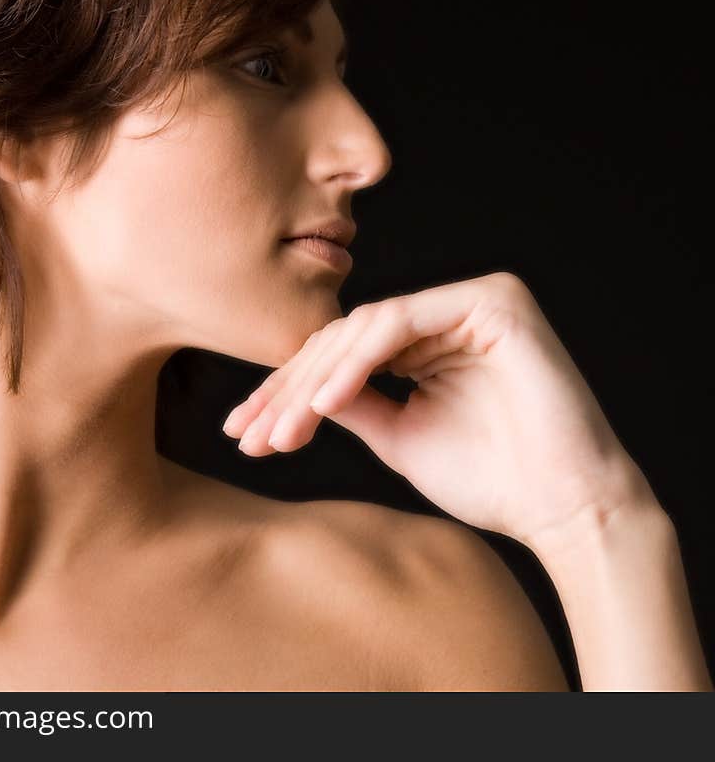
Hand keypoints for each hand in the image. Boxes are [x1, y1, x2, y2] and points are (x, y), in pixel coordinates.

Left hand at [222, 272, 655, 548]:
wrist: (565, 511)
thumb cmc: (492, 479)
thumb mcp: (400, 436)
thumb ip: (351, 402)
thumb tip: (295, 391)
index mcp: (431, 338)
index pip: (343, 353)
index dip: (288, 392)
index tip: (244, 433)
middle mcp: (449, 310)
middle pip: (345, 337)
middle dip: (290, 390)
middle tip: (248, 436)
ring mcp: (471, 299)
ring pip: (364, 327)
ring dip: (314, 381)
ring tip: (279, 431)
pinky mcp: (491, 301)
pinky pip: (400, 323)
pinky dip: (356, 362)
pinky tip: (323, 404)